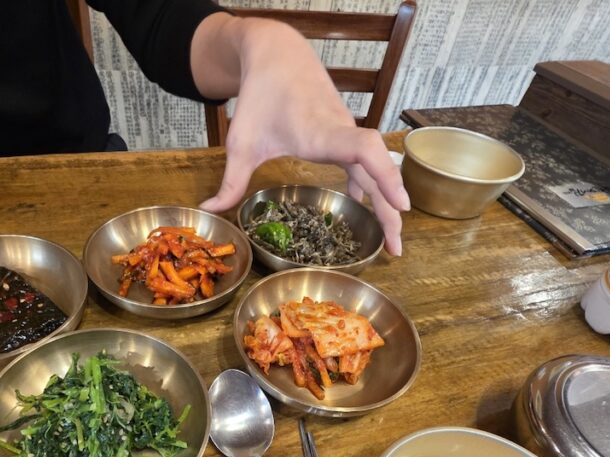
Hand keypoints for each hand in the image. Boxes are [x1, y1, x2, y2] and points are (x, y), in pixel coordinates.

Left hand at [193, 16, 408, 254]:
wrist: (277, 54)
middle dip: (391, 210)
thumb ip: (230, 181)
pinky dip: (370, 184)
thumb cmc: (260, 95)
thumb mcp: (241, 142)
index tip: (400, 205)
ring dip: (386, 201)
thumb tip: (208, 210)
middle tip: (396, 249)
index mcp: (321, 133)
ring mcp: (346, 132)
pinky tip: (364, 204)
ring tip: (389, 240)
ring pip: (375, 169)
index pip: (365, 150)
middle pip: (379, 170)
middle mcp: (341, 133)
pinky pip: (364, 162)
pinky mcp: (343, 134)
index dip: (385, 176)